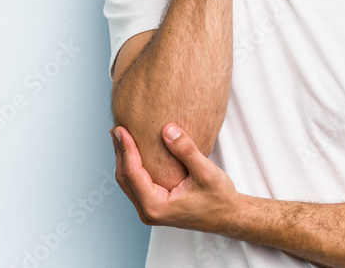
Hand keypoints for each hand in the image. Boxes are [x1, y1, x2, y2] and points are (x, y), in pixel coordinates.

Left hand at [113, 122, 240, 233]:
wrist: (228, 216)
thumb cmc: (219, 199)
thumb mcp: (205, 172)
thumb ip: (186, 150)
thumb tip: (167, 129)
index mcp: (156, 206)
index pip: (133, 173)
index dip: (126, 149)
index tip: (121, 130)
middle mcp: (149, 212)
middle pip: (125, 179)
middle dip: (120, 153)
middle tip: (116, 130)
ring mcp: (151, 211)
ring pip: (129, 183)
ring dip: (124, 160)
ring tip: (120, 138)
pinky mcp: (156, 206)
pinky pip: (137, 185)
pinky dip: (132, 168)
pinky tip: (135, 154)